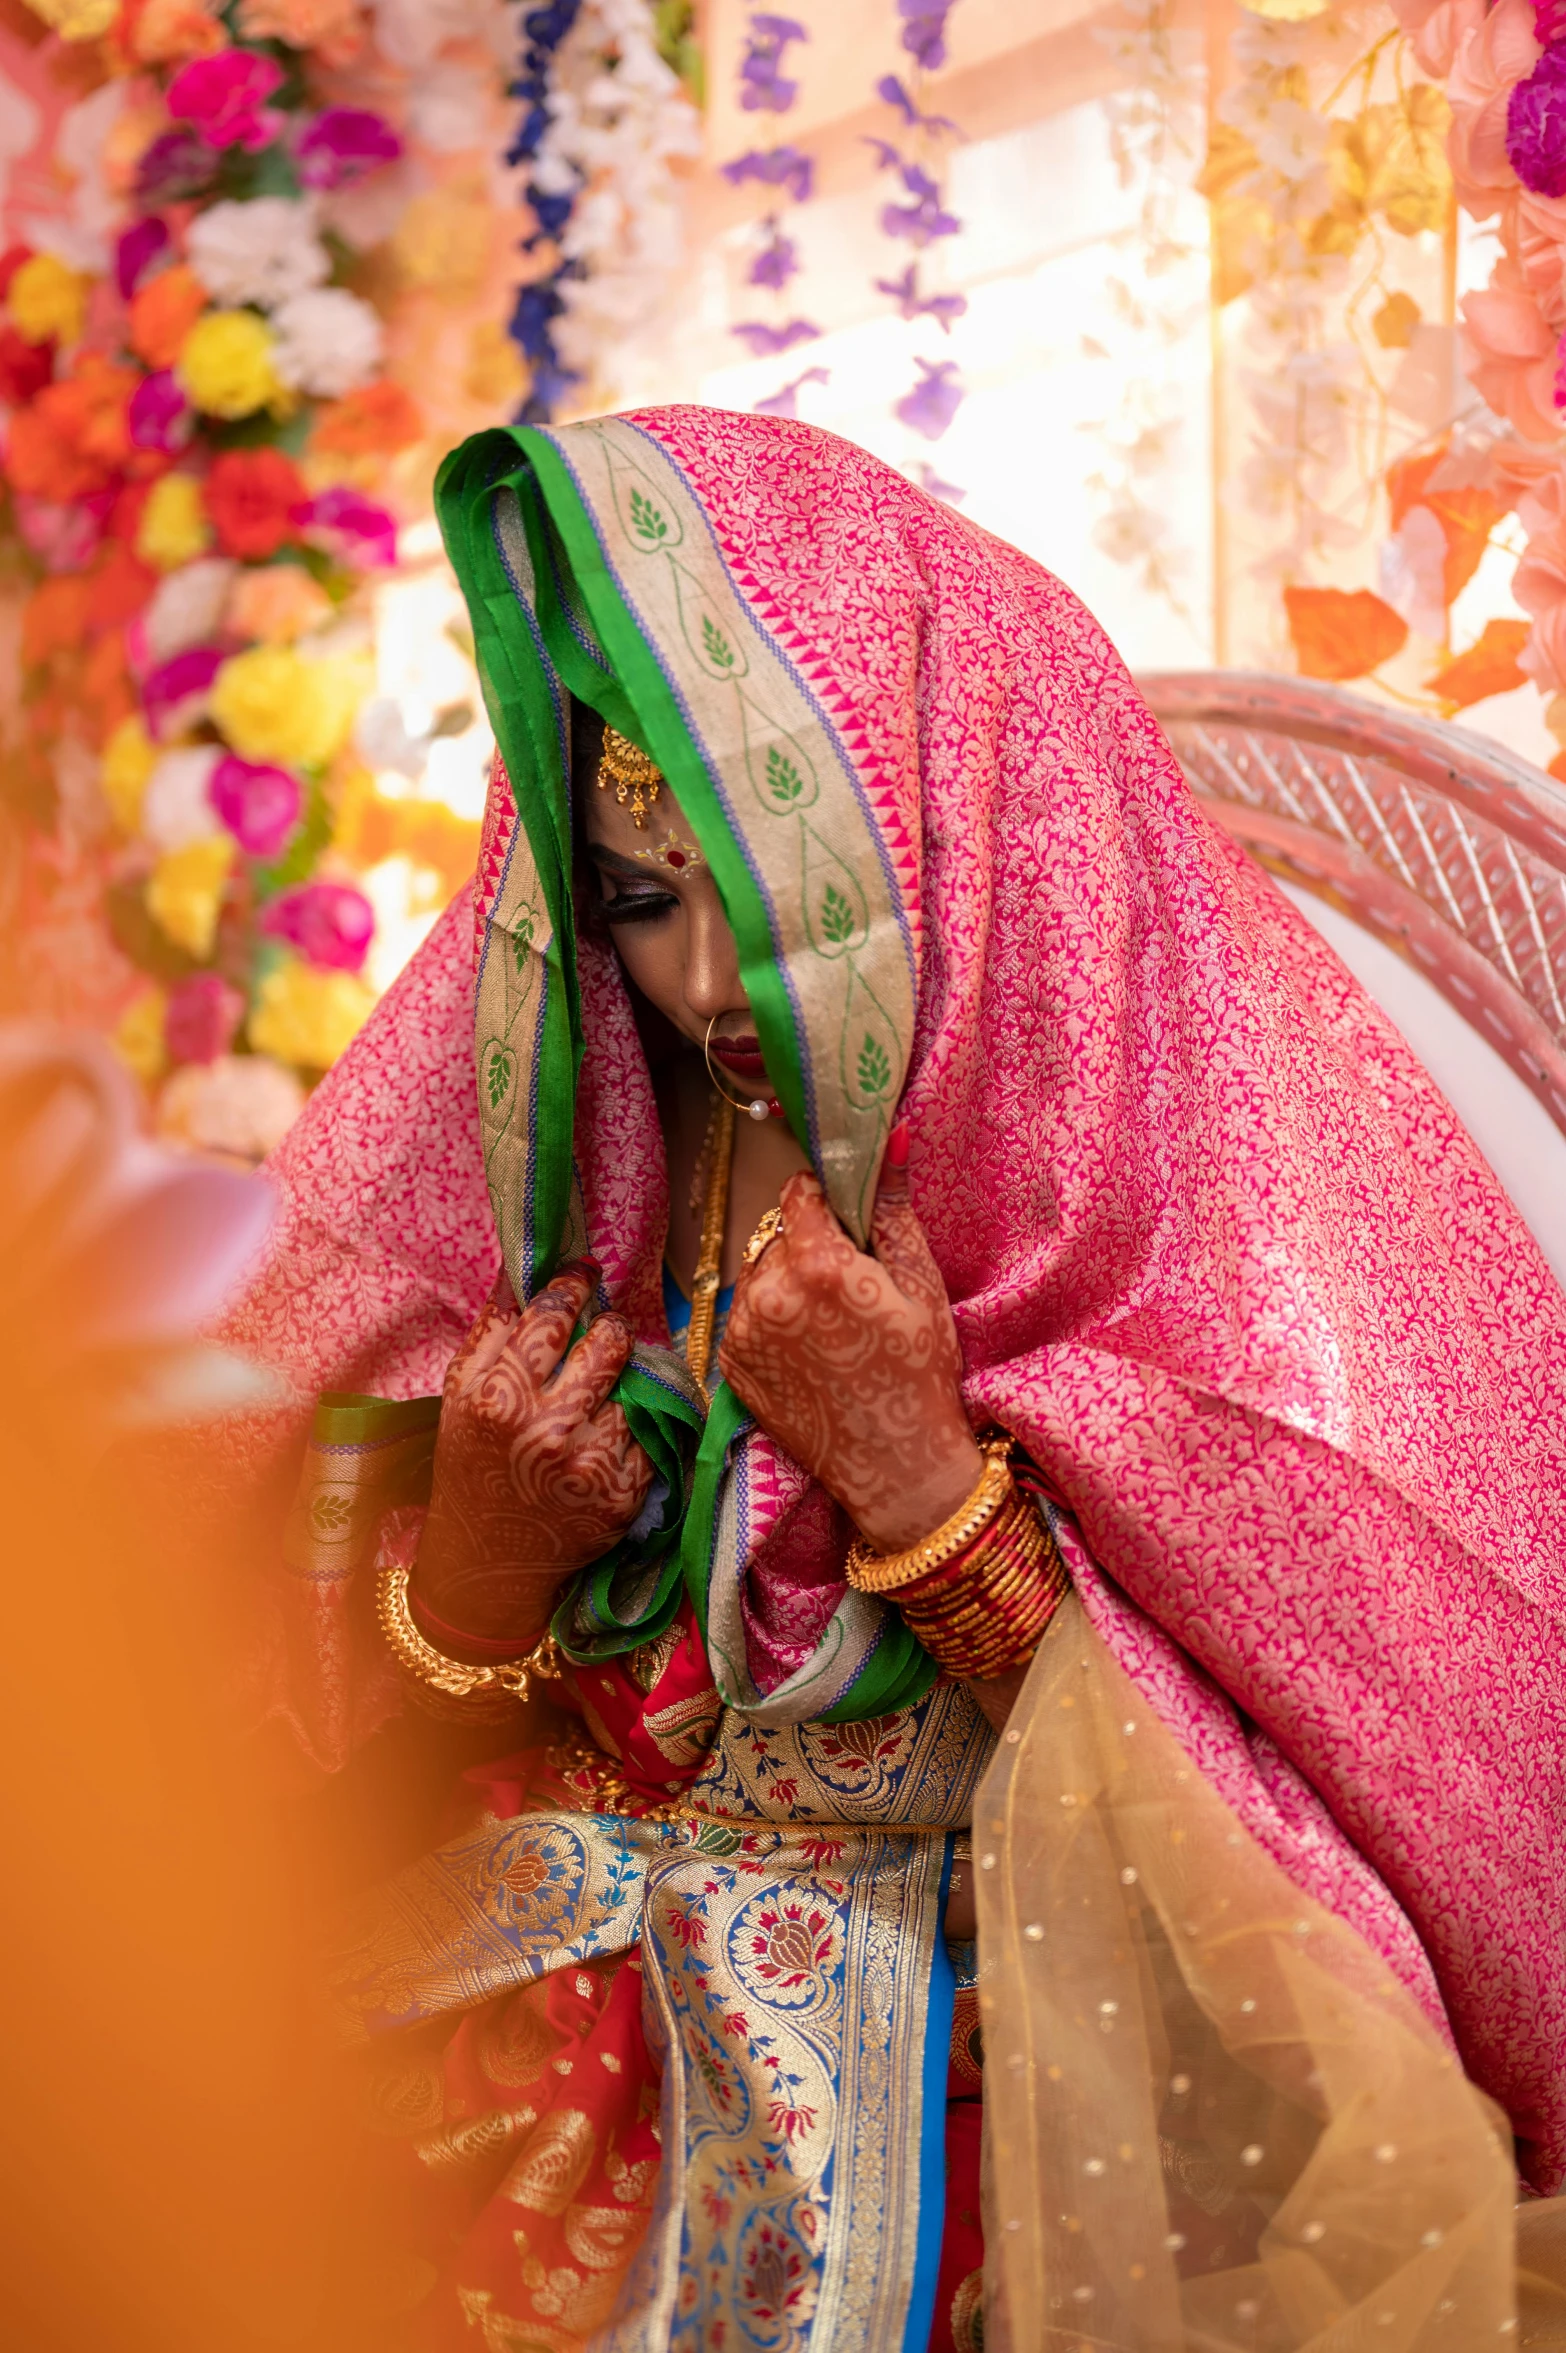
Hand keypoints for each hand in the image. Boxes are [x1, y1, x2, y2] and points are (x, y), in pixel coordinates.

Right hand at [413, 1260, 651, 1649]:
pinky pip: (651, 1431)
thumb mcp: (462, 1393)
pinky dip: (637, 1424)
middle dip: (610, 1326)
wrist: (488, 1558)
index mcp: (499, 1397)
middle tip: (603, 1330)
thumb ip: (494, 1327)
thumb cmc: (472, 1463)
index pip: (553, 1315)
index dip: (574, 1283)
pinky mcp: (624, 1493)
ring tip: (602, 1388)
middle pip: (609, 1341)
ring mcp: (591, 1463)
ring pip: (636, 1384)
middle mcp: (547, 1428)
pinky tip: (611, 1429)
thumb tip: (526, 1266)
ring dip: (625, 1377)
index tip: (584, 1272)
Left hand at [717, 1145, 982, 1553]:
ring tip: (832, 1325)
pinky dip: (772, 1319)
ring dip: (787, 1283)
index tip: (849, 1226)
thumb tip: (893, 1134)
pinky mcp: (731, 1363)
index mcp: (818, 1264)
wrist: (896, 1466)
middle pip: (780, 1235)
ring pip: (759, 1273)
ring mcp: (744, 1330)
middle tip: (851, 1289)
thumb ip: (894, 1206)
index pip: (800, 1194)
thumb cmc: (920, 1374)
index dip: (826, 1204)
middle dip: (811, 1247)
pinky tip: (811, 1349)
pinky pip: (747, 1314)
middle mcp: (769, 1292)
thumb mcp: (922, 1283)